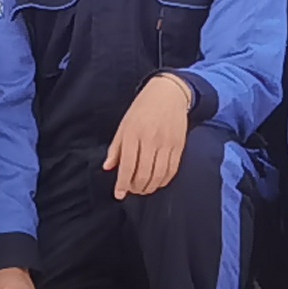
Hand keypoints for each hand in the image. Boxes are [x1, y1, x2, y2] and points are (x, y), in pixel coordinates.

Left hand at [103, 73, 192, 197]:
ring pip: (158, 175)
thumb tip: (108, 167)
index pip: (127, 165)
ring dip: (150, 187)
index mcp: (133, 133)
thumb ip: (116, 147)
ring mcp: (167, 143)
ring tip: (143, 189)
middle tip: (132, 190)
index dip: (122, 184)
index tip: (119, 195)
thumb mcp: (124, 124)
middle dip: (136, 187)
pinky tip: (157, 182)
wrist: (169, 93)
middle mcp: (150, 139)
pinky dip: (164, 181)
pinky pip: (172, 170)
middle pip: (144, 174)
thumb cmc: (142, 108)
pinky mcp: (179, 145)